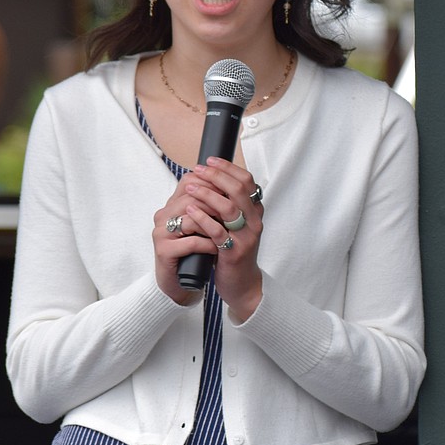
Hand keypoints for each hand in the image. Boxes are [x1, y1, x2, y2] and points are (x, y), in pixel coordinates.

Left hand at [151, 158, 265, 318]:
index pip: (247, 181)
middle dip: (216, 176)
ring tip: (189, 187)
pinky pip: (217, 232)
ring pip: (229, 208)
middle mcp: (255, 221)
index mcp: (255, 212)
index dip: (228, 168)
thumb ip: (229, 205)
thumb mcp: (236, 225)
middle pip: (239, 190)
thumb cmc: (233, 252)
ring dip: (207, 194)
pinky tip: (190, 211)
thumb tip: (211, 179)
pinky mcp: (234, 252)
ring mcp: (246, 237)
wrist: (241, 284)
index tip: (209, 160)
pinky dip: (203, 218)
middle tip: (198, 169)